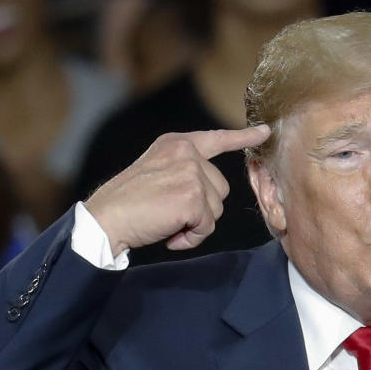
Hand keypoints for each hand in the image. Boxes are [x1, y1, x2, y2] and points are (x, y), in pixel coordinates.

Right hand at [83, 125, 270, 255]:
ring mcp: (191, 174)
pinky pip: (207, 227)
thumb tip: (209, 192)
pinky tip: (169, 234)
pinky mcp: (193, 198)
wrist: (105, 218)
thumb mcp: (157, 171)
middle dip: (200, 208)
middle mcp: (187, 153)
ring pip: (216, 209)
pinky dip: (190, 238)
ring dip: (195, 224)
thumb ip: (183, 171)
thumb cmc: (127, 203)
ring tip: (165, 222)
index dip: (242, 138)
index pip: (216, 139)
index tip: (265, 131)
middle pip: (220, 189)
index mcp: (176, 143)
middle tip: (168, 214)